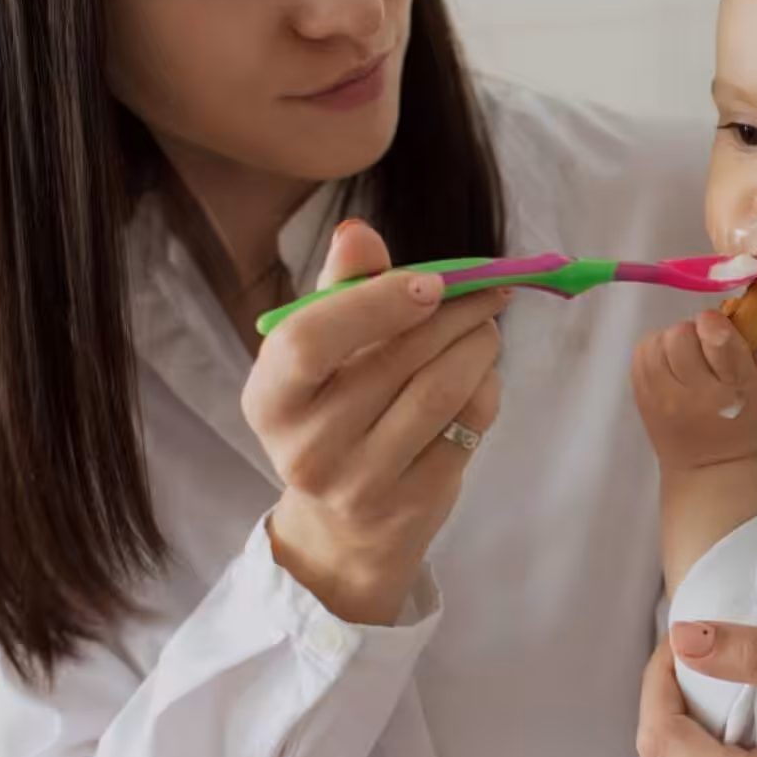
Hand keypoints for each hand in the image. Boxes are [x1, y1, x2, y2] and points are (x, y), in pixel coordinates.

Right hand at [241, 220, 508, 624]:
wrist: (345, 525)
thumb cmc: (334, 411)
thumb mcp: (322, 351)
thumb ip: (341, 288)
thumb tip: (357, 231)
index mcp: (270, 400)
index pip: (309, 340)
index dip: (375, 302)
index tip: (430, 281)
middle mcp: (306, 448)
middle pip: (395, 360)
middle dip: (454, 312)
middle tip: (486, 288)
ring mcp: (361, 483)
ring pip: (442, 390)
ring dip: (479, 344)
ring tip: (486, 324)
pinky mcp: (415, 503)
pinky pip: (469, 425)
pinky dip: (486, 387)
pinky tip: (480, 375)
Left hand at [631, 310, 756, 470]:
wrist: (708, 468)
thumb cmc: (742, 423)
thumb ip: (746, 347)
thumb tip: (726, 312)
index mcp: (730, 389)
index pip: (714, 337)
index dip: (716, 325)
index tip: (720, 332)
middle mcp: (690, 393)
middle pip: (679, 334)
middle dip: (693, 334)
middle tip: (703, 351)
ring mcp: (659, 397)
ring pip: (656, 341)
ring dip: (670, 341)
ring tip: (683, 358)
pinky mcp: (640, 398)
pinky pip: (640, 355)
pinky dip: (654, 351)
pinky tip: (667, 365)